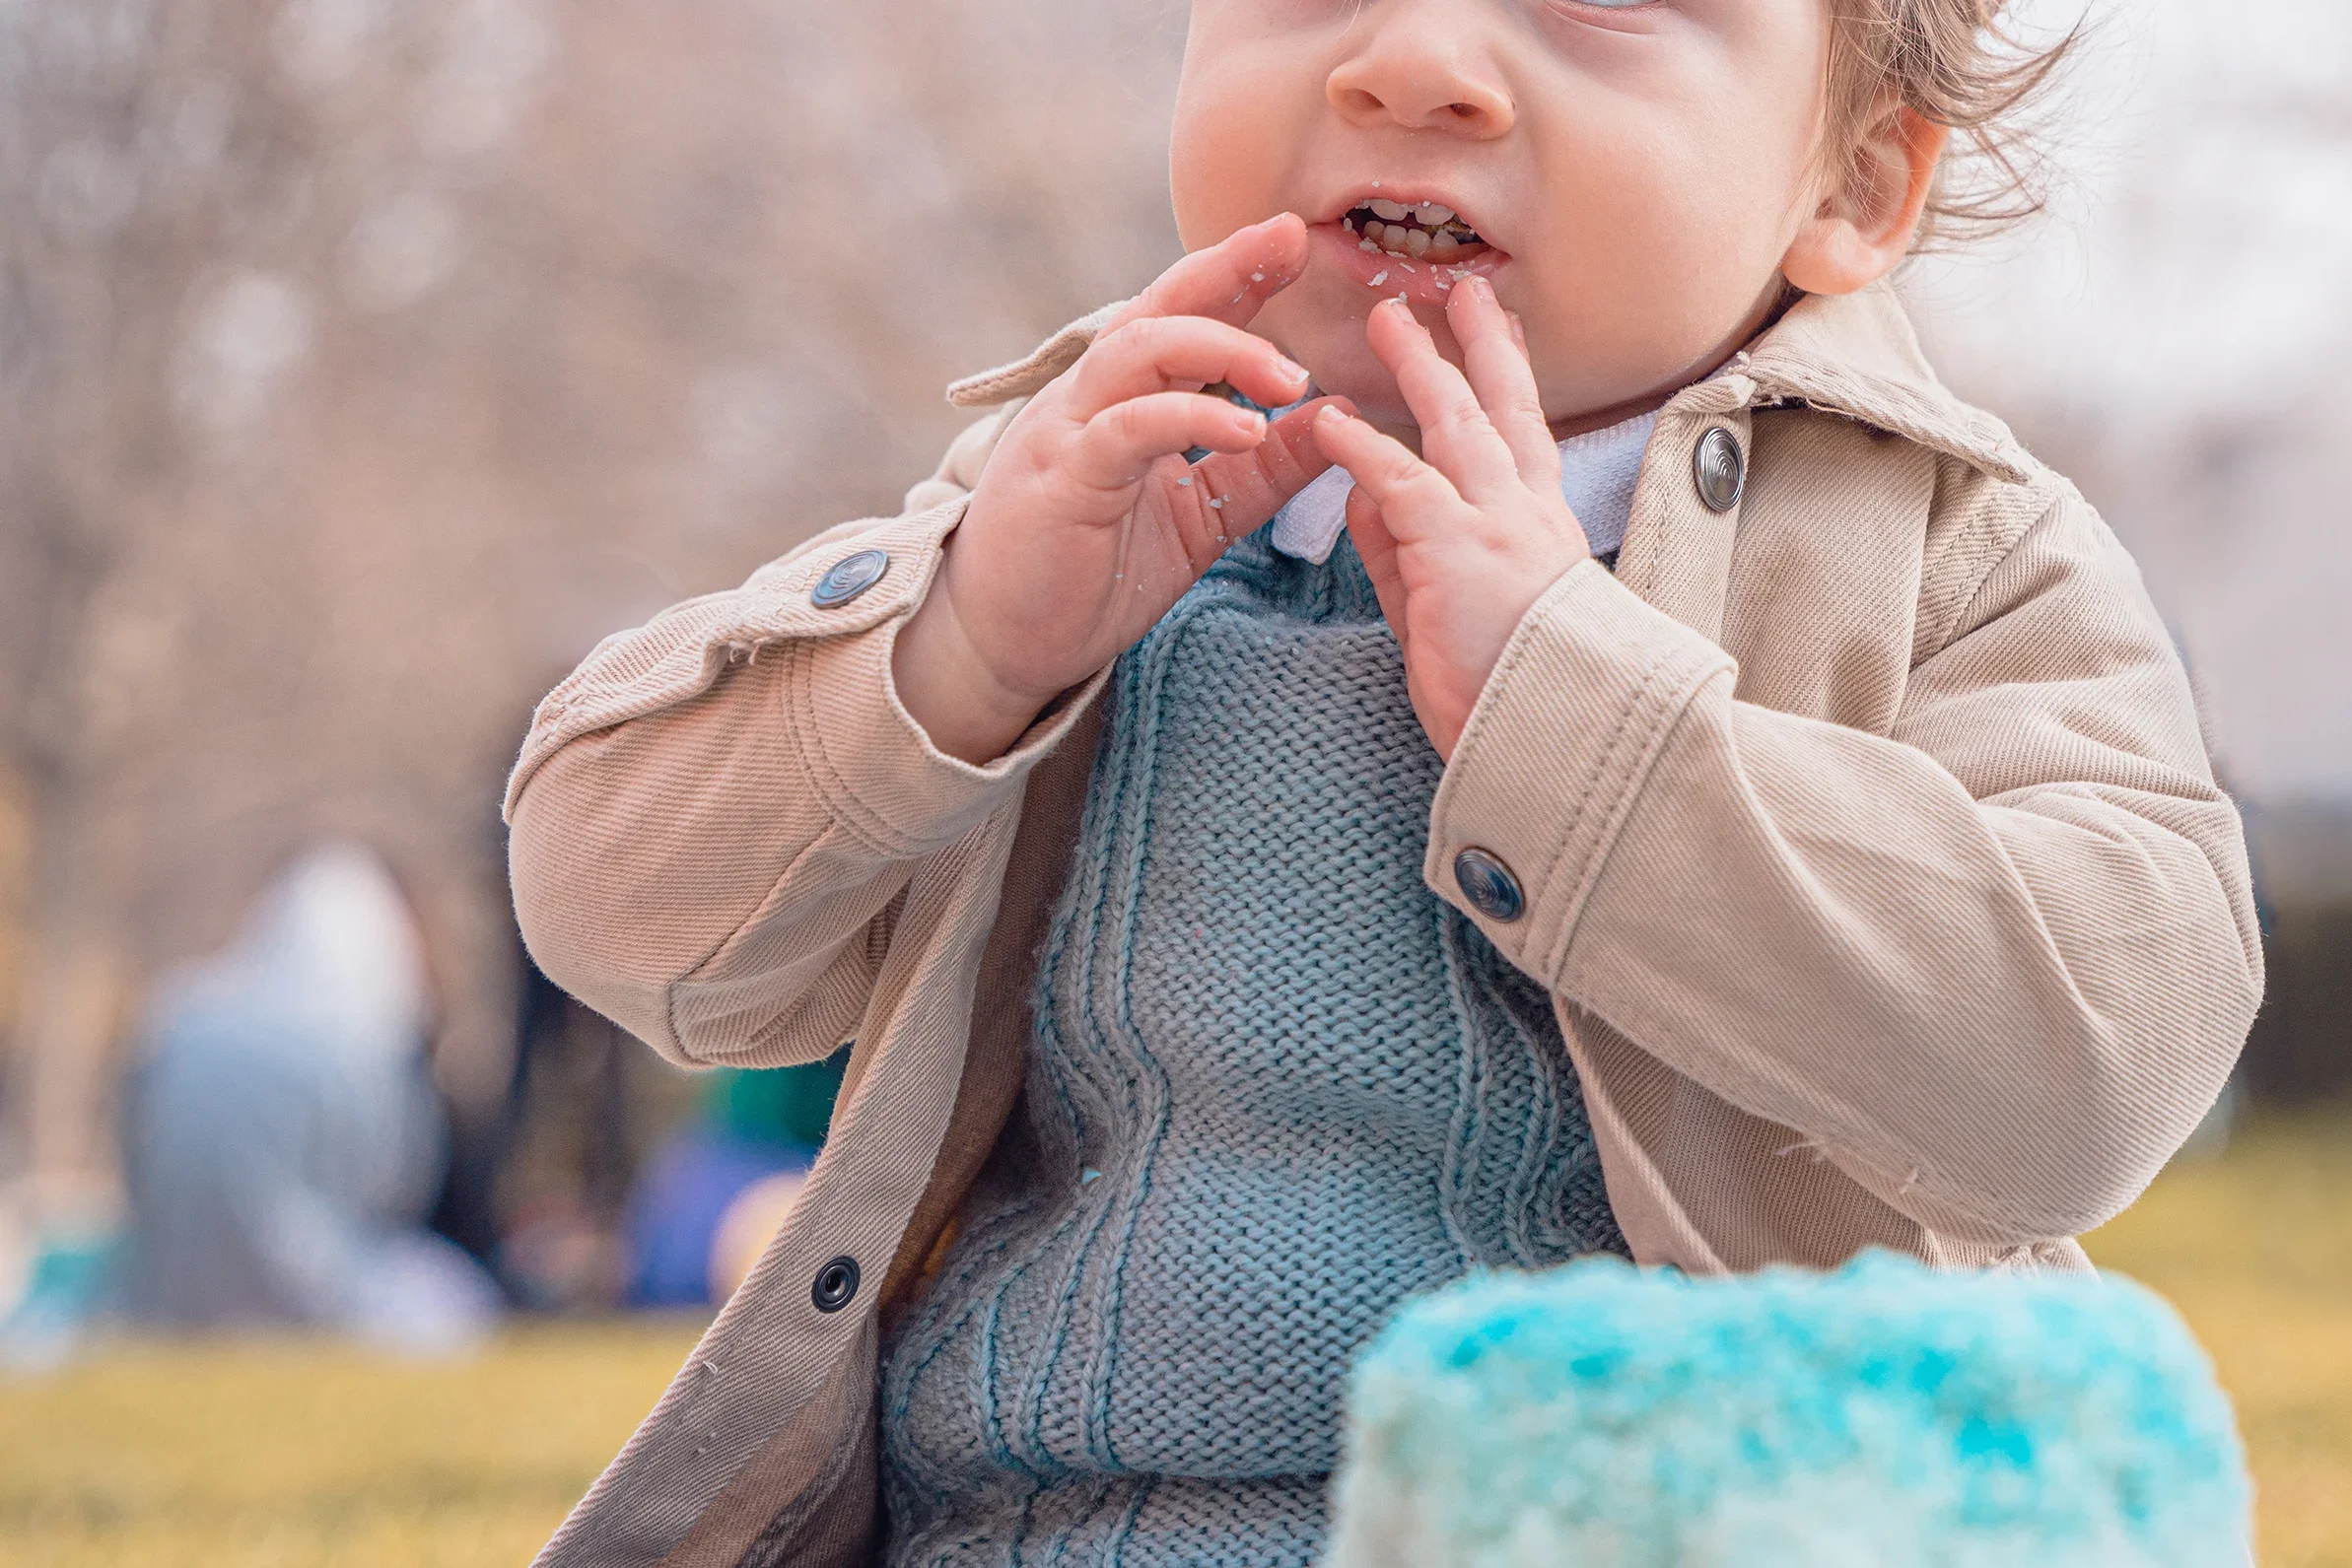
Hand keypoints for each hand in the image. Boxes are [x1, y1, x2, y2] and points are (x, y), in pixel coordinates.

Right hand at [894, 214, 1353, 763]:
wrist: (1001, 644)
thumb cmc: (1089, 575)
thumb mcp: (1198, 516)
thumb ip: (1261, 470)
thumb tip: (1336, 420)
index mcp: (1122, 398)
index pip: (1183, 315)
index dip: (1236, 273)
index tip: (1296, 242)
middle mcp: (1091, 397)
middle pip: (1160, 306)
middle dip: (1226, 268)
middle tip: (1295, 244)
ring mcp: (1071, 432)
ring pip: (1141, 351)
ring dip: (1222, 348)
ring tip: (1291, 377)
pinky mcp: (1064, 479)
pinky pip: (1129, 428)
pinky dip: (1190, 417)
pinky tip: (1246, 427)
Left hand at [1313, 281, 1591, 760]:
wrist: (1554, 746)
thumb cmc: (1512, 698)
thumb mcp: (1451, 614)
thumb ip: (1407, 553)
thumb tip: (1364, 496)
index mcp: (1540, 534)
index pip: (1526, 440)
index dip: (1509, 382)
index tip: (1499, 335)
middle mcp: (1528, 517)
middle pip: (1506, 410)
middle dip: (1481, 345)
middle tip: (1463, 292)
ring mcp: (1498, 527)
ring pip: (1458, 426)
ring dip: (1422, 366)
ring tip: (1390, 320)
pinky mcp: (1458, 550)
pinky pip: (1402, 482)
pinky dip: (1362, 447)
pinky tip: (1331, 421)